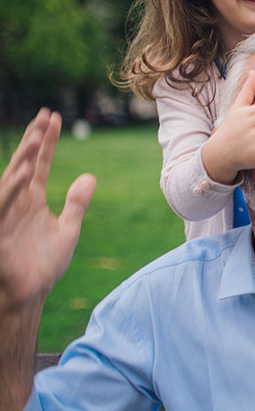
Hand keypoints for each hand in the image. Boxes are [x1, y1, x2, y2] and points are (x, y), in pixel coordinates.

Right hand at [0, 109, 94, 306]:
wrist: (30, 293)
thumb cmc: (44, 263)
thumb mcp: (68, 229)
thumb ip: (77, 203)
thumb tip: (89, 177)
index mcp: (31, 200)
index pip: (39, 164)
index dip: (47, 142)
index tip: (53, 118)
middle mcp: (16, 202)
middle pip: (25, 165)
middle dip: (34, 141)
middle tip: (45, 117)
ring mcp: (6, 214)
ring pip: (11, 181)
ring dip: (23, 159)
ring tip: (38, 137)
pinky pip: (2, 207)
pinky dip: (11, 191)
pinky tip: (23, 175)